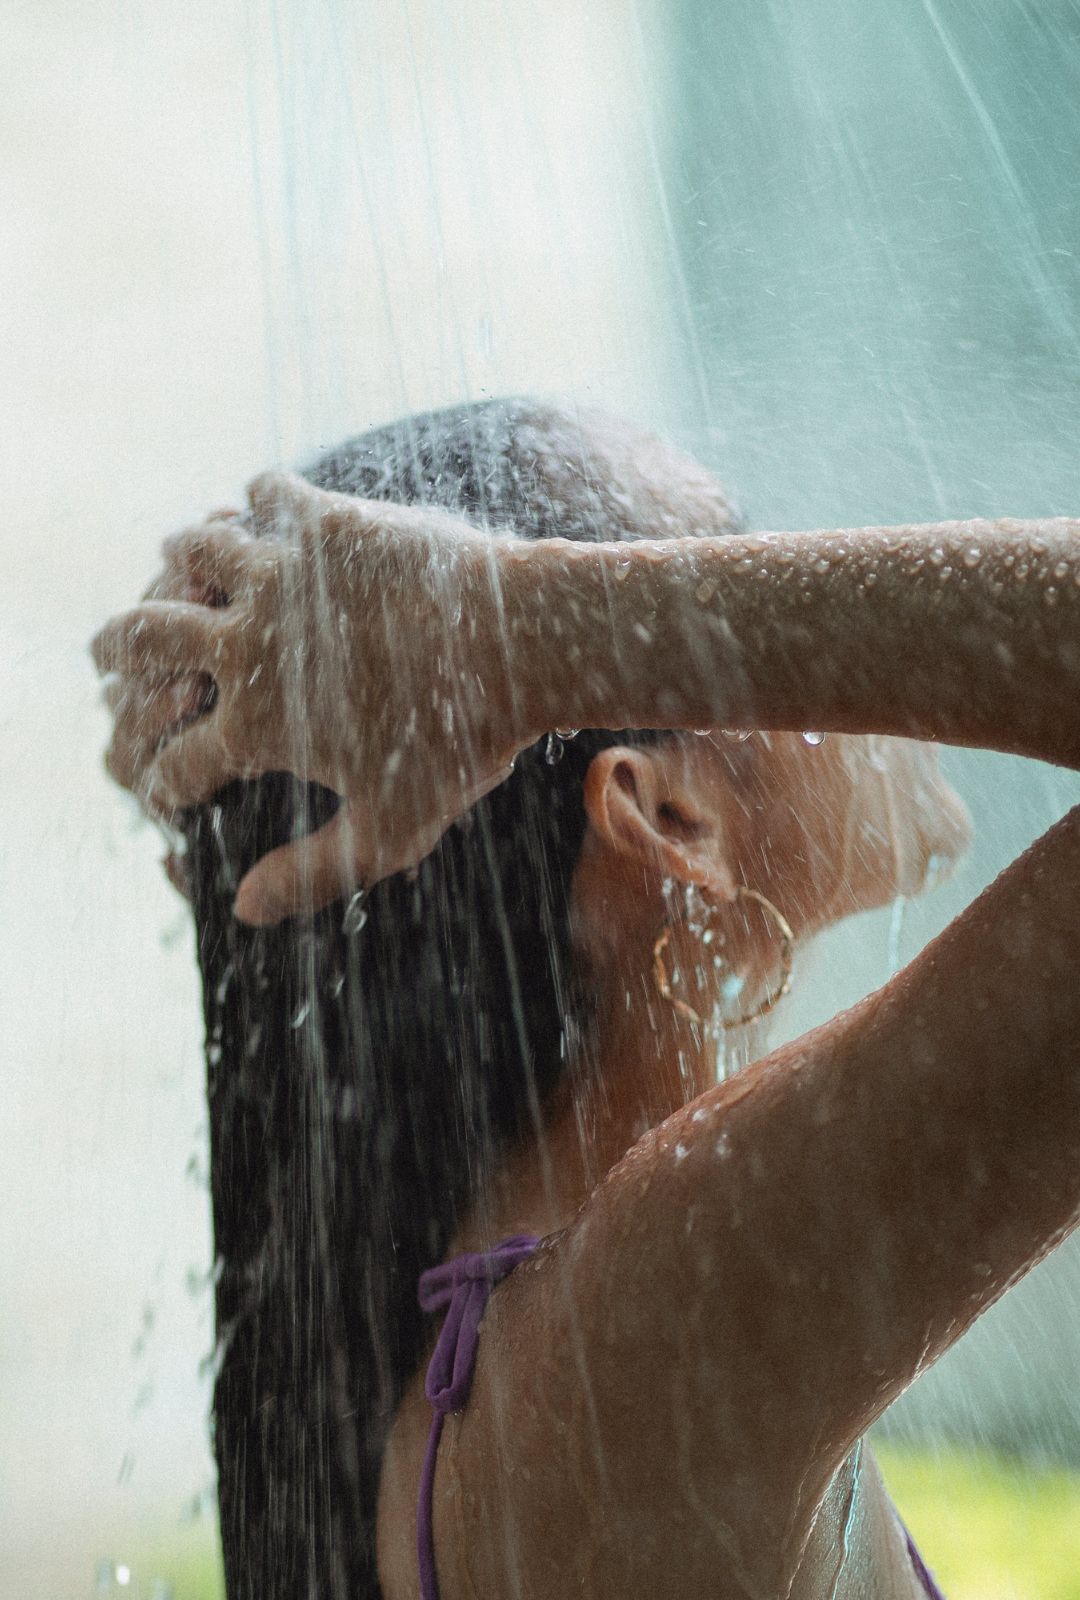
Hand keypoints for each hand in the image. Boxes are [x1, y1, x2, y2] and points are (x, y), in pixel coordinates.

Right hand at [92, 475, 528, 924]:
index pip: (171, 761)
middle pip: (143, 640)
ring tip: (173, 566)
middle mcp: (248, 643)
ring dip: (177, 563)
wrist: (521, 646)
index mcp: (256, 726)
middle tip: (103, 653)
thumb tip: (240, 910)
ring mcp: (281, 574)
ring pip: (192, 553)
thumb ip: (312, 874)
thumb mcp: (391, 831)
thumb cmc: (464, 745)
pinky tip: (256, 506)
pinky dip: (254, 500)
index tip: (162, 787)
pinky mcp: (325, 520)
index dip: (158, 783)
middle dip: (112, 652)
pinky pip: (266, 494)